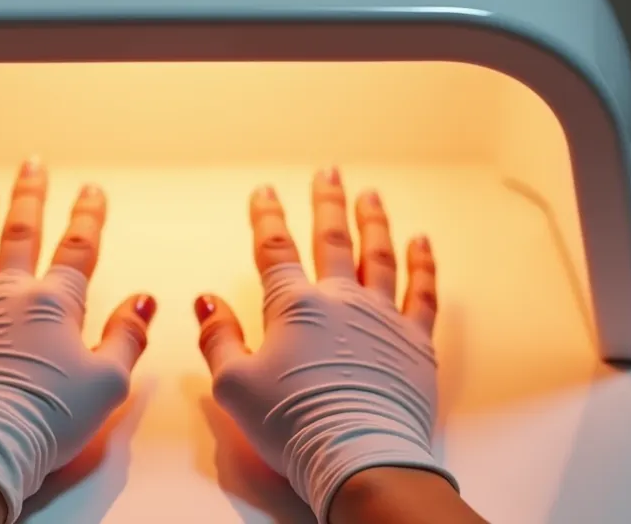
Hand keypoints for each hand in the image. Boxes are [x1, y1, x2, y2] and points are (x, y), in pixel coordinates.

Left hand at [0, 159, 157, 523]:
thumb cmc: (49, 417)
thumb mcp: (108, 382)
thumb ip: (127, 336)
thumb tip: (143, 299)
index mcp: (56, 303)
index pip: (78, 249)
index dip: (88, 216)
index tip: (92, 189)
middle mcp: (10, 293)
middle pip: (22, 233)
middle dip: (30, 196)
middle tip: (32, 164)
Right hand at [193, 168, 455, 522]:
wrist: (360, 457)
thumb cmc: (293, 424)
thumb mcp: (234, 385)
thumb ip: (219, 338)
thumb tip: (207, 301)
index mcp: (294, 307)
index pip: (275, 250)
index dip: (267, 217)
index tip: (265, 191)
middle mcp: (340, 300)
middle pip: (332, 239)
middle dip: (327, 202)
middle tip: (328, 172)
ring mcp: (382, 318)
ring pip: (378, 256)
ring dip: (374, 222)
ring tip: (371, 195)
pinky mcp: (415, 342)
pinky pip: (423, 292)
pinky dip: (423, 264)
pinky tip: (422, 243)